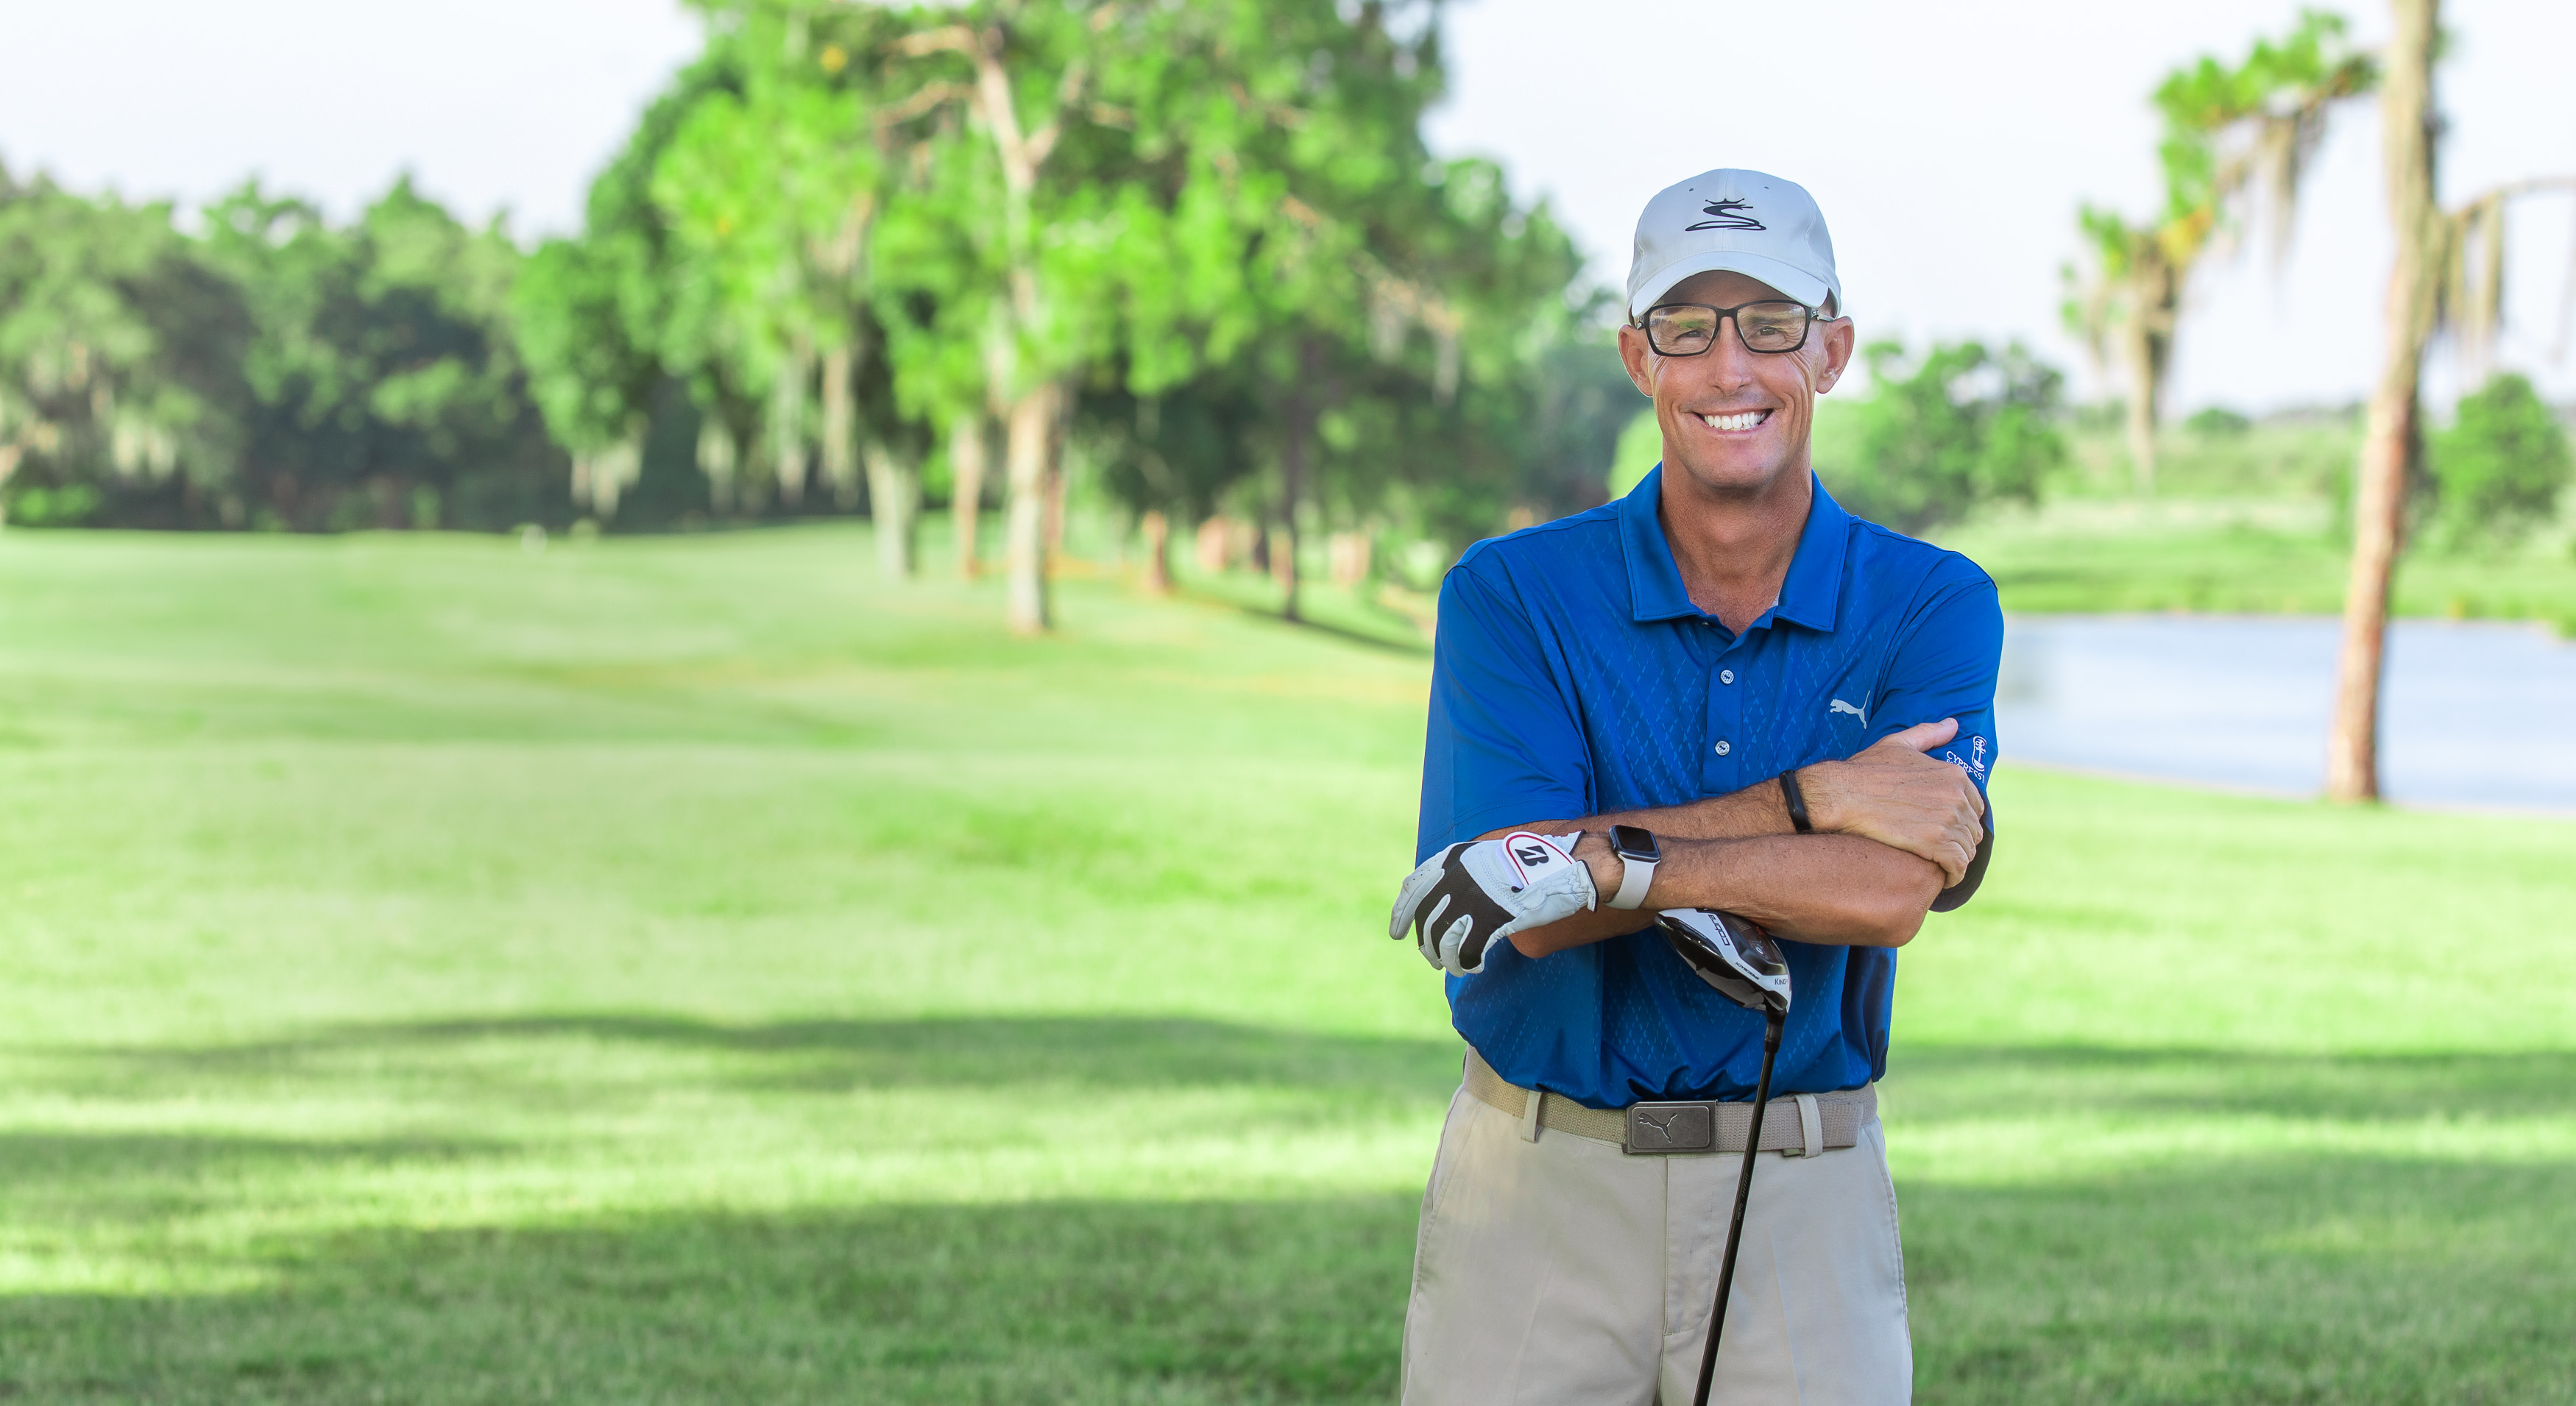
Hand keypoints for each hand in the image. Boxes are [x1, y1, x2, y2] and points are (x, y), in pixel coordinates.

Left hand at [1388, 831, 1596, 974]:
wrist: (1568, 864)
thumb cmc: (1533, 865)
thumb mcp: (1488, 858)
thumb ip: (1463, 875)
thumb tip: (1442, 905)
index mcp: (1453, 858)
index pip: (1413, 888)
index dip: (1401, 914)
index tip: (1396, 933)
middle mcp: (1457, 876)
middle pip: (1427, 920)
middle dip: (1426, 945)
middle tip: (1433, 961)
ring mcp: (1474, 898)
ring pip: (1443, 940)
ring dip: (1446, 959)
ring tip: (1455, 967)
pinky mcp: (1492, 920)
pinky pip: (1468, 951)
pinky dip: (1467, 963)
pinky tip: (1475, 966)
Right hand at [1796, 720, 1985, 884]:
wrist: (1839, 795)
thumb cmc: (1863, 770)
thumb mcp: (1899, 743)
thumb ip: (1929, 734)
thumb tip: (1953, 724)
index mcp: (1954, 775)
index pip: (1975, 807)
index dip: (1961, 821)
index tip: (1944, 831)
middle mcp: (1957, 796)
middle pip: (1973, 830)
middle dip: (1959, 842)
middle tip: (1939, 853)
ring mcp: (1948, 820)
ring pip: (1967, 850)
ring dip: (1955, 861)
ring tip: (1938, 867)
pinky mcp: (1935, 844)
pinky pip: (1957, 866)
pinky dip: (1952, 875)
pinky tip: (1941, 878)